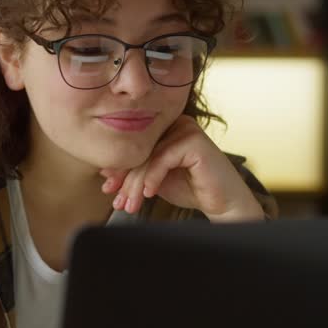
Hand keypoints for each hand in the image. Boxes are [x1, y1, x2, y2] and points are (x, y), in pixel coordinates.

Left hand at [100, 115, 264, 222]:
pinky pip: (163, 158)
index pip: (135, 148)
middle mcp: (175, 123)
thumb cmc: (192, 189)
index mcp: (166, 129)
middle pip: (140, 151)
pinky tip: (149, 194)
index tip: (108, 190)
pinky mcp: (194, 140)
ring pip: (149, 157)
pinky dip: (153, 178)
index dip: (119, 169)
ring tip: (131, 205)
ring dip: (136, 184)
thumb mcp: (156, 180)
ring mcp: (186, 128)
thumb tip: (104, 169)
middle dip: (126, 180)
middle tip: (119, 202)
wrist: (223, 204)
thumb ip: (135, 172)